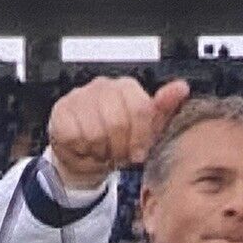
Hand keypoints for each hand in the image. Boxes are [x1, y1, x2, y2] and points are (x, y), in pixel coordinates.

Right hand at [47, 77, 190, 189]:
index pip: (140, 108)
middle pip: (118, 122)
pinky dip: (82, 148)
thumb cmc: (118, 141)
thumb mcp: (147, 130)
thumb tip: (181, 88)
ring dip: (100, 150)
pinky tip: (85, 146)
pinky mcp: (61, 111)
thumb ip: (164, 110)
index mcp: (127, 88)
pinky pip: (75, 135)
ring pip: (95, 131)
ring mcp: (80, 96)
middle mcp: (103, 86)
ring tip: (102, 150)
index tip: (138, 152)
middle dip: (120, 147)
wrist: (87, 156)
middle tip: (118, 154)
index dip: (140, 137)